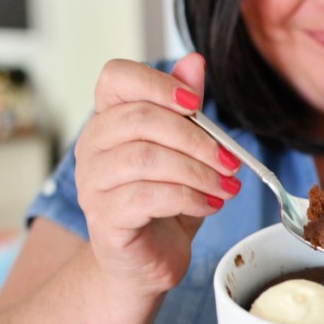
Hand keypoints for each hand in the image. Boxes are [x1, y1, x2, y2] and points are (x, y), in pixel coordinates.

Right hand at [74, 53, 240, 295]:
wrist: (148, 262)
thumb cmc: (165, 204)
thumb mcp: (185, 152)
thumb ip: (187, 109)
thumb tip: (195, 61)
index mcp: (109, 120)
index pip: (116, 77)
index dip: (157, 83)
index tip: (196, 104)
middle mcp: (92, 147)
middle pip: (139, 118)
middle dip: (196, 138)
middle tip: (232, 160)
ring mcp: (92, 184)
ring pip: (145, 158)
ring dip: (198, 171)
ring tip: (226, 187)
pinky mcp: (105, 218)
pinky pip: (148, 197)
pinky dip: (189, 198)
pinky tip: (210, 205)